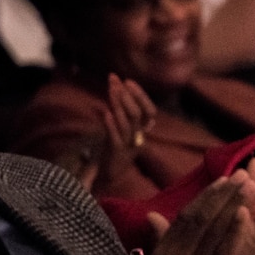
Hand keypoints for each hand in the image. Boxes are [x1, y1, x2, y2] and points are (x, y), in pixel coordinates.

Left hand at [78, 74, 156, 190]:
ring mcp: (128, 145)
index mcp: (142, 131)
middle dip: (127, 95)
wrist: (110, 174)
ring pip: (128, 124)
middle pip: (138, 114)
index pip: (149, 111)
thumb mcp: (121, 128)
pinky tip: (105, 112)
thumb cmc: (114, 148)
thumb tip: (116, 86)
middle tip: (116, 80)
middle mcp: (138, 137)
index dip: (140, 95)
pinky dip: (111, 125)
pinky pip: (115, 138)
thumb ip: (121, 110)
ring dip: (119, 105)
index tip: (127, 80)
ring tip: (111, 89)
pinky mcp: (116, 153)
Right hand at [141, 169, 254, 254]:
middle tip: (243, 175)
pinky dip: (234, 232)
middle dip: (223, 193)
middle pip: (200, 216)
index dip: (207, 196)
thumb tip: (153, 217)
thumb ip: (158, 245)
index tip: (225, 179)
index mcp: (161, 254)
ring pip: (213, 229)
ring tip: (251, 185)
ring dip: (233, 204)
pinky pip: (223, 253)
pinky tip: (246, 215)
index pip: (185, 217)